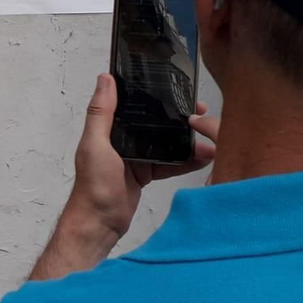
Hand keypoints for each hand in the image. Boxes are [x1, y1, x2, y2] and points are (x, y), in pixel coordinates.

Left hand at [38, 75, 217, 274]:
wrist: (99, 223)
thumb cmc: (93, 186)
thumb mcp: (95, 144)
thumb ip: (101, 113)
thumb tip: (105, 79)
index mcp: (109, 129)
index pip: (135, 105)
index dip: (156, 96)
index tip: (178, 89)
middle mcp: (122, 140)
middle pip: (155, 123)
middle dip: (178, 118)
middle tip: (202, 114)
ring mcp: (135, 157)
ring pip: (166, 143)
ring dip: (186, 141)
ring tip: (209, 138)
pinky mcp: (146, 173)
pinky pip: (169, 163)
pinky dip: (185, 161)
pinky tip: (203, 158)